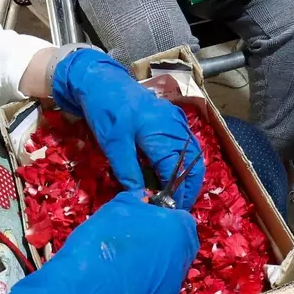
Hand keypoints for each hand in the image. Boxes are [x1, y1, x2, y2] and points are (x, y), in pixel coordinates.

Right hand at [0, 191, 197, 293]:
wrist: (91, 281)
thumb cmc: (105, 237)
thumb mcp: (120, 205)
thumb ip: (139, 201)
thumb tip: (144, 200)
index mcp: (179, 226)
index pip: (182, 219)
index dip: (165, 219)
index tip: (148, 222)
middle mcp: (185, 253)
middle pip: (182, 244)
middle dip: (166, 242)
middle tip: (141, 242)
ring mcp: (177, 279)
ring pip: (172, 267)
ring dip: (158, 263)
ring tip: (131, 263)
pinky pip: (161, 287)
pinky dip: (149, 284)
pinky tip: (129, 281)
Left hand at [51, 48, 204, 208]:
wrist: (102, 81)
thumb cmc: (105, 110)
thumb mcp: (112, 144)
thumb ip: (128, 171)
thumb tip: (141, 197)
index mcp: (161, 130)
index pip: (175, 170)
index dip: (175, 192)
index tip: (169, 211)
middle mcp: (175, 126)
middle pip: (192, 164)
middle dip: (187, 189)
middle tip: (176, 210)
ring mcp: (177, 122)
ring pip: (192, 157)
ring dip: (187, 179)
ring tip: (175, 198)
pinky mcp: (174, 122)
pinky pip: (186, 148)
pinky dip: (183, 166)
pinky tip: (171, 178)